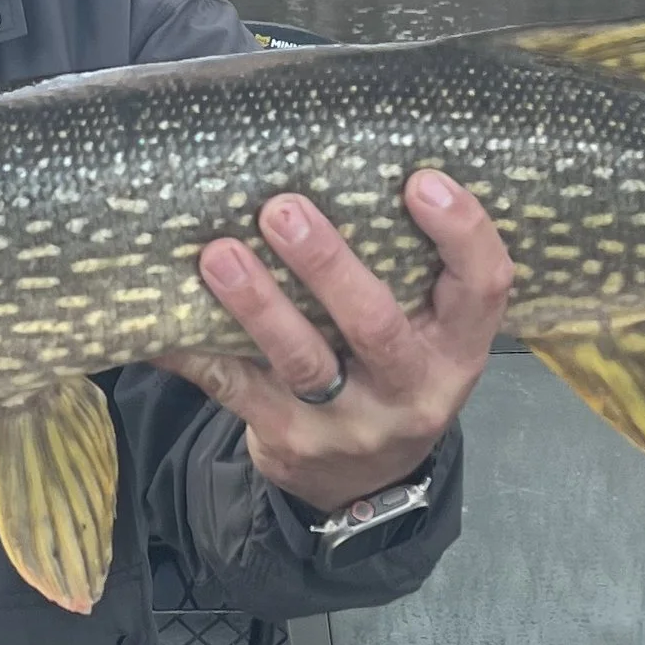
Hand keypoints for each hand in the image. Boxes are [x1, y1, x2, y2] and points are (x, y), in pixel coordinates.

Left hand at [154, 172, 512, 515]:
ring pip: (303, 362)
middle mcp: (411, 391)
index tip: (422, 181)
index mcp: (457, 350)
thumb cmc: (391, 371)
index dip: (462, 234)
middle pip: (376, 325)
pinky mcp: (288, 441)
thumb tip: (343, 161)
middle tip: (282, 209)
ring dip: (258, 304)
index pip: (483, 287)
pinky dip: (196, 352)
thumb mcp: (427, 334)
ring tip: (218, 255)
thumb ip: (410, 271)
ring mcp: (349, 423)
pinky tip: (161, 322)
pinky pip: (235, 390)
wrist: (361, 484)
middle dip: (328, 266)